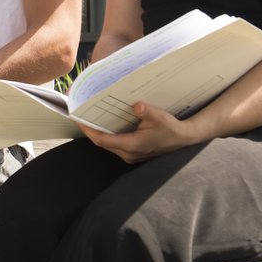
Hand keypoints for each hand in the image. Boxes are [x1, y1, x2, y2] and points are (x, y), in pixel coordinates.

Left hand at [79, 102, 195, 163]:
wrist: (182, 138)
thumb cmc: (171, 128)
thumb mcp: (160, 117)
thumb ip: (147, 111)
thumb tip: (136, 106)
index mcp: (133, 145)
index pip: (103, 140)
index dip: (89, 130)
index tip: (78, 119)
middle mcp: (128, 154)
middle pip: (102, 143)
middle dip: (89, 130)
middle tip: (80, 116)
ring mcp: (130, 155)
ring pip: (107, 145)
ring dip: (97, 133)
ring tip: (88, 118)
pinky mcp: (132, 154)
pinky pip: (114, 145)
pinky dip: (106, 136)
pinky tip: (104, 125)